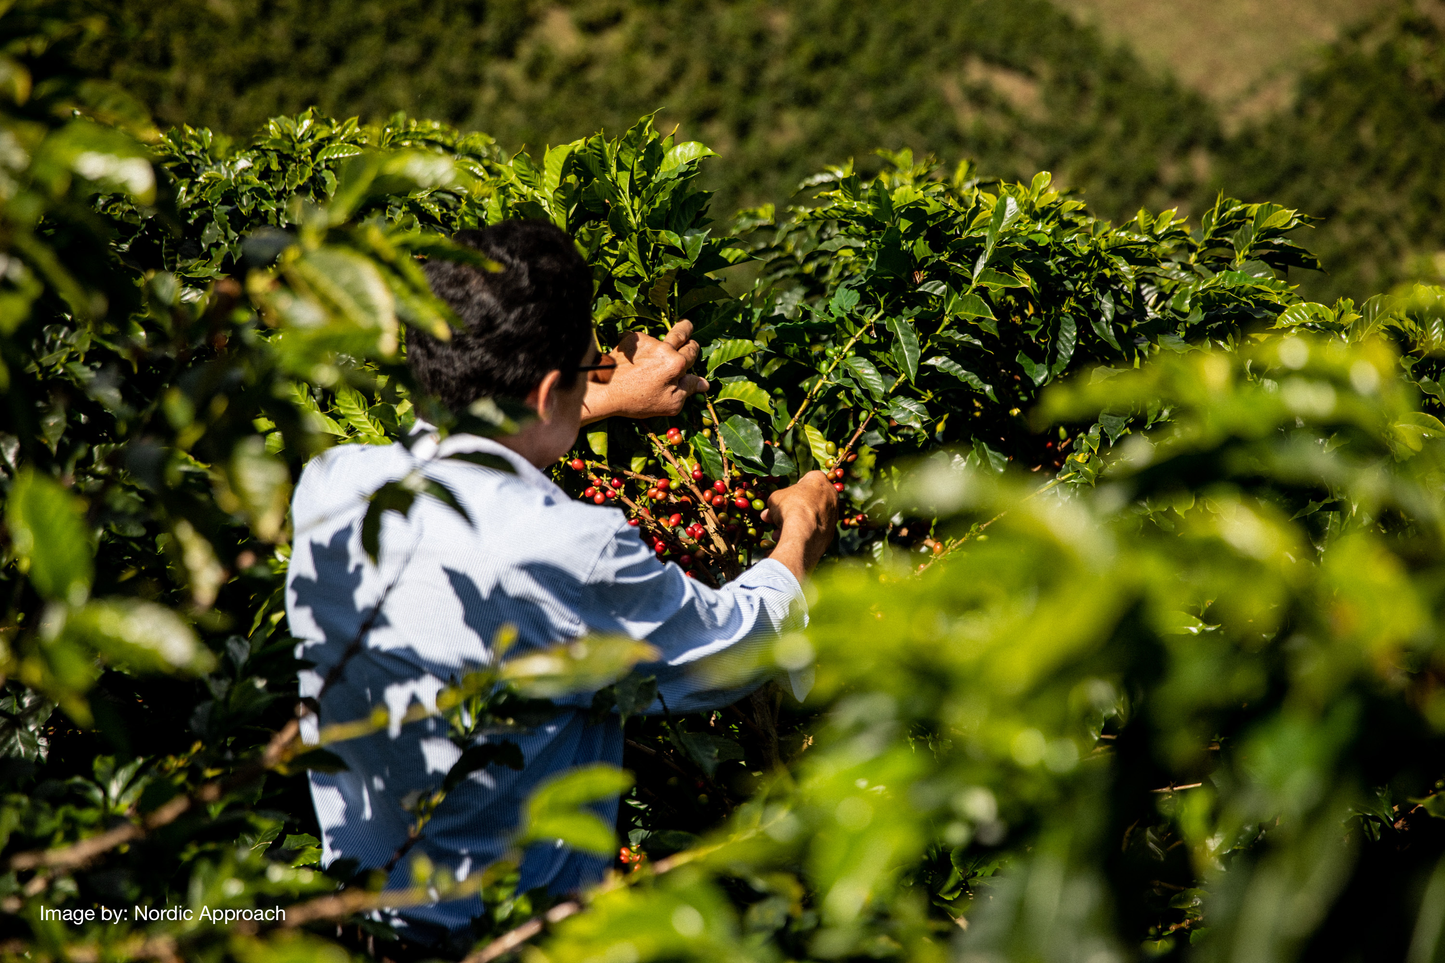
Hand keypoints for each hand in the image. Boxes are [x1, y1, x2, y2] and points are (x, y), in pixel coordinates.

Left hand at [581, 320, 708, 423]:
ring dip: (656, 347)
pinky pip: (639, 341)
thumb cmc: (638, 401)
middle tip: (687, 326)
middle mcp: (663, 347)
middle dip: (686, 328)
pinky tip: (632, 363)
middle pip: (681, 330)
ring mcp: (645, 341)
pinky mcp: (629, 339)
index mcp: (676, 364)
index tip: (690, 352)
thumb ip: (688, 390)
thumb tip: (704, 383)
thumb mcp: (670, 403)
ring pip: (657, 339)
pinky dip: (639, 349)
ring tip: (646, 364)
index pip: (693, 350)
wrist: (605, 392)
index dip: (693, 351)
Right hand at [762, 471, 837, 582]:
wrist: (804, 531)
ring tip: (778, 533)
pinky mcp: (832, 531)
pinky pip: (815, 530)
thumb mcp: (774, 499)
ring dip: (796, 524)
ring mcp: (834, 513)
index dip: (792, 490)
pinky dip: (804, 533)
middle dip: (793, 510)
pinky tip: (790, 539)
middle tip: (777, 519)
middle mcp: (831, 494)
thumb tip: (768, 514)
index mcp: (819, 480)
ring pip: (811, 517)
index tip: (784, 500)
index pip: (806, 480)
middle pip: (809, 500)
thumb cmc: (789, 507)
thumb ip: (774, 503)